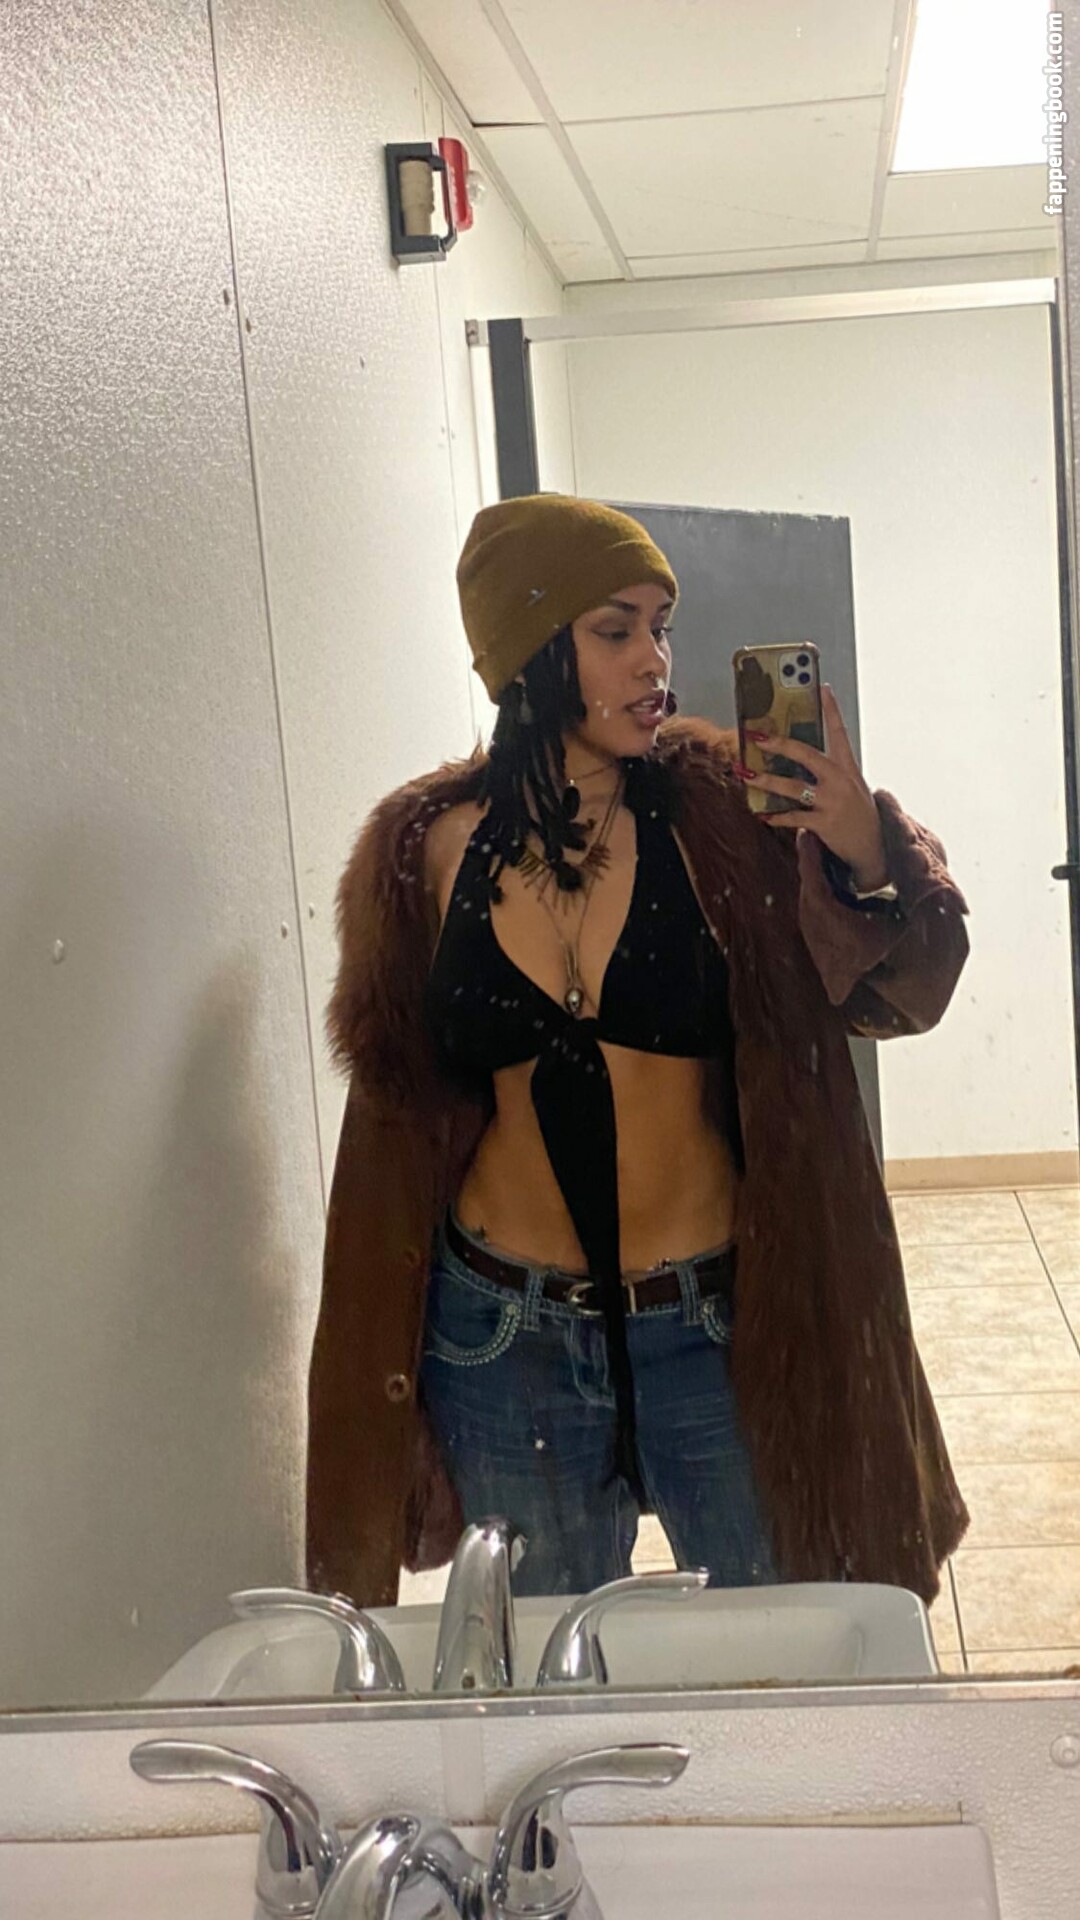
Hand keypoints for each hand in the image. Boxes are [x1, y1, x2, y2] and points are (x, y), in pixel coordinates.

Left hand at [738, 685, 888, 890]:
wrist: (872, 847)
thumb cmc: (856, 812)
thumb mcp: (850, 785)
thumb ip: (830, 771)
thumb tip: (798, 756)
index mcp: (848, 767)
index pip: (839, 732)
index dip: (832, 710)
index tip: (823, 688)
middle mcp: (840, 780)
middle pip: (807, 754)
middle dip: (780, 744)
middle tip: (757, 737)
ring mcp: (832, 802)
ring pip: (793, 787)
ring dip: (767, 780)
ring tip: (747, 775)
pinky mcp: (824, 823)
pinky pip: (794, 817)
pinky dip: (776, 817)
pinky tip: (762, 815)